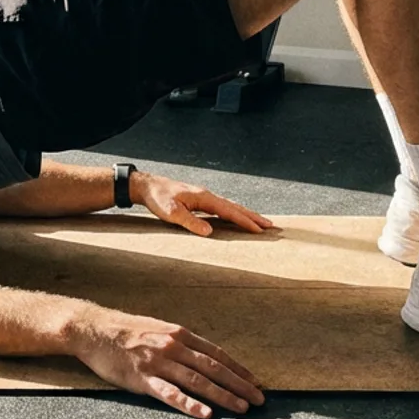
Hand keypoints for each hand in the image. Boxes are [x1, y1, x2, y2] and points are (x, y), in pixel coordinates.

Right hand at [67, 306, 264, 418]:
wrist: (92, 329)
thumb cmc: (124, 329)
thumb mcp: (157, 328)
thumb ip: (178, 342)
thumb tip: (200, 356)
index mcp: (178, 334)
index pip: (216, 353)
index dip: (238, 368)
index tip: (255, 381)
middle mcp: (173, 347)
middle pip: (214, 368)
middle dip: (240, 385)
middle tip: (260, 399)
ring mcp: (158, 363)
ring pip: (198, 382)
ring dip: (224, 396)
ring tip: (242, 408)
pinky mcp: (142, 379)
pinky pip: (171, 394)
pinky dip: (190, 405)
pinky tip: (206, 415)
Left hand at [130, 173, 274, 235]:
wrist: (148, 186)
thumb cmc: (158, 198)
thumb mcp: (172, 213)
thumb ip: (191, 222)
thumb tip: (210, 232)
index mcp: (204, 198)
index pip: (229, 211)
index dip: (245, 221)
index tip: (260, 229)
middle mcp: (207, 196)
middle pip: (235, 207)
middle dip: (253, 217)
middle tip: (270, 225)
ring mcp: (204, 197)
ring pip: (230, 206)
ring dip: (245, 215)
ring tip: (259, 222)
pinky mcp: (199, 200)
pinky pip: (222, 208)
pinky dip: (233, 213)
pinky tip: (235, 218)